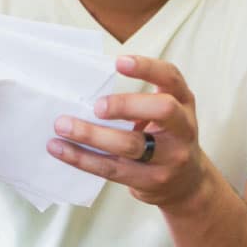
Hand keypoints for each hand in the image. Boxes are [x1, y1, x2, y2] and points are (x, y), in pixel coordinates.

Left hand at [47, 55, 204, 207]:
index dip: (147, 68)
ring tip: (62, 125)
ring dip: (90, 134)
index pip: (171, 78)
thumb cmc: (165, 137)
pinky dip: (82, 158)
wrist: (187, 184)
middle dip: (126, 105)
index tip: (119, 62)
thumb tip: (84, 90)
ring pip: (130, 145)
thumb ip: (140, 99)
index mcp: (183, 102)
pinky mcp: (149, 181)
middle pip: (162, 110)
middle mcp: (183, 128)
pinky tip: (60, 148)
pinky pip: (111, 169)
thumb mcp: (165, 113)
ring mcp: (170, 157)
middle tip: (96, 106)